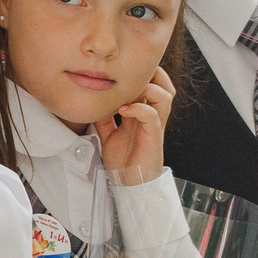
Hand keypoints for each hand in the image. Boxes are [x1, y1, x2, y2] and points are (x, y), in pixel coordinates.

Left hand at [95, 66, 174, 186]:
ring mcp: (154, 126)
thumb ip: (105, 117)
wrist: (129, 185)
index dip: (141, 74)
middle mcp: (152, 116)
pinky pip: (153, 115)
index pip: (151, 85)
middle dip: (150, 74)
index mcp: (143, 114)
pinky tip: (123, 110)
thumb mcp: (108, 134)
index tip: (120, 71)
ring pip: (165, 95)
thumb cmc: (123, 161)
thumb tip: (92, 101)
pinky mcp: (154, 137)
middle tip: (128, 75)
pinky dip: (138, 108)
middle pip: (164, 85)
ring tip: (127, 92)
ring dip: (147, 88)